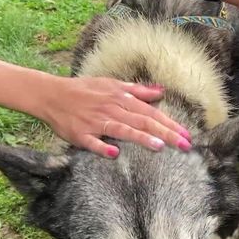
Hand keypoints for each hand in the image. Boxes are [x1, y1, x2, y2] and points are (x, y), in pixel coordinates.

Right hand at [0, 56, 191, 158]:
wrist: (52, 94)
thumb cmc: (85, 90)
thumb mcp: (112, 85)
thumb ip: (138, 90)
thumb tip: (161, 92)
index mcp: (121, 98)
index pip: (151, 112)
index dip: (170, 123)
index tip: (187, 135)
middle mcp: (111, 109)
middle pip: (143, 122)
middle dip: (165, 133)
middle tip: (184, 145)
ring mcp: (96, 121)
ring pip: (121, 129)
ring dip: (140, 138)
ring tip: (159, 147)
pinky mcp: (80, 133)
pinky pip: (92, 142)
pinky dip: (103, 147)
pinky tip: (115, 154)